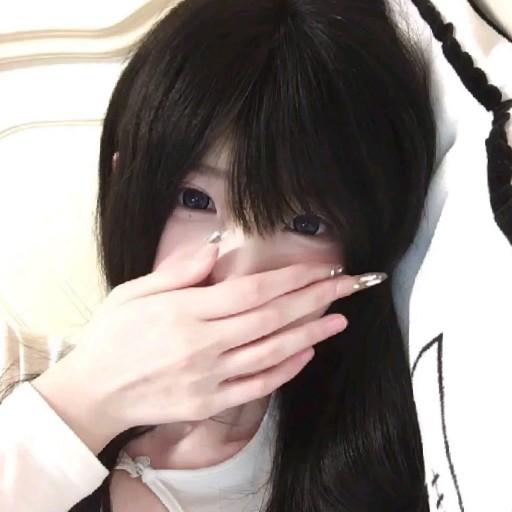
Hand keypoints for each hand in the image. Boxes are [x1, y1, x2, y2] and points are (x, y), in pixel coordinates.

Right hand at [34, 239, 384, 451]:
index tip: (319, 268)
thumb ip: (178, 272)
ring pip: (272, 352)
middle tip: (347, 285)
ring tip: (340, 318)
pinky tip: (307, 352)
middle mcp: (204, 345)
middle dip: (314, 299)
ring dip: (310, 333)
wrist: (94, 392)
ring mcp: (210, 378)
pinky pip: (258, 386)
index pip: (252, 291)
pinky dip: (286, 369)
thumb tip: (216, 249)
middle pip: (271, 318)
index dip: (292, 279)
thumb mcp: (133, 292)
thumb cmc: (112, 336)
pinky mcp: (211, 403)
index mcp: (187, 312)